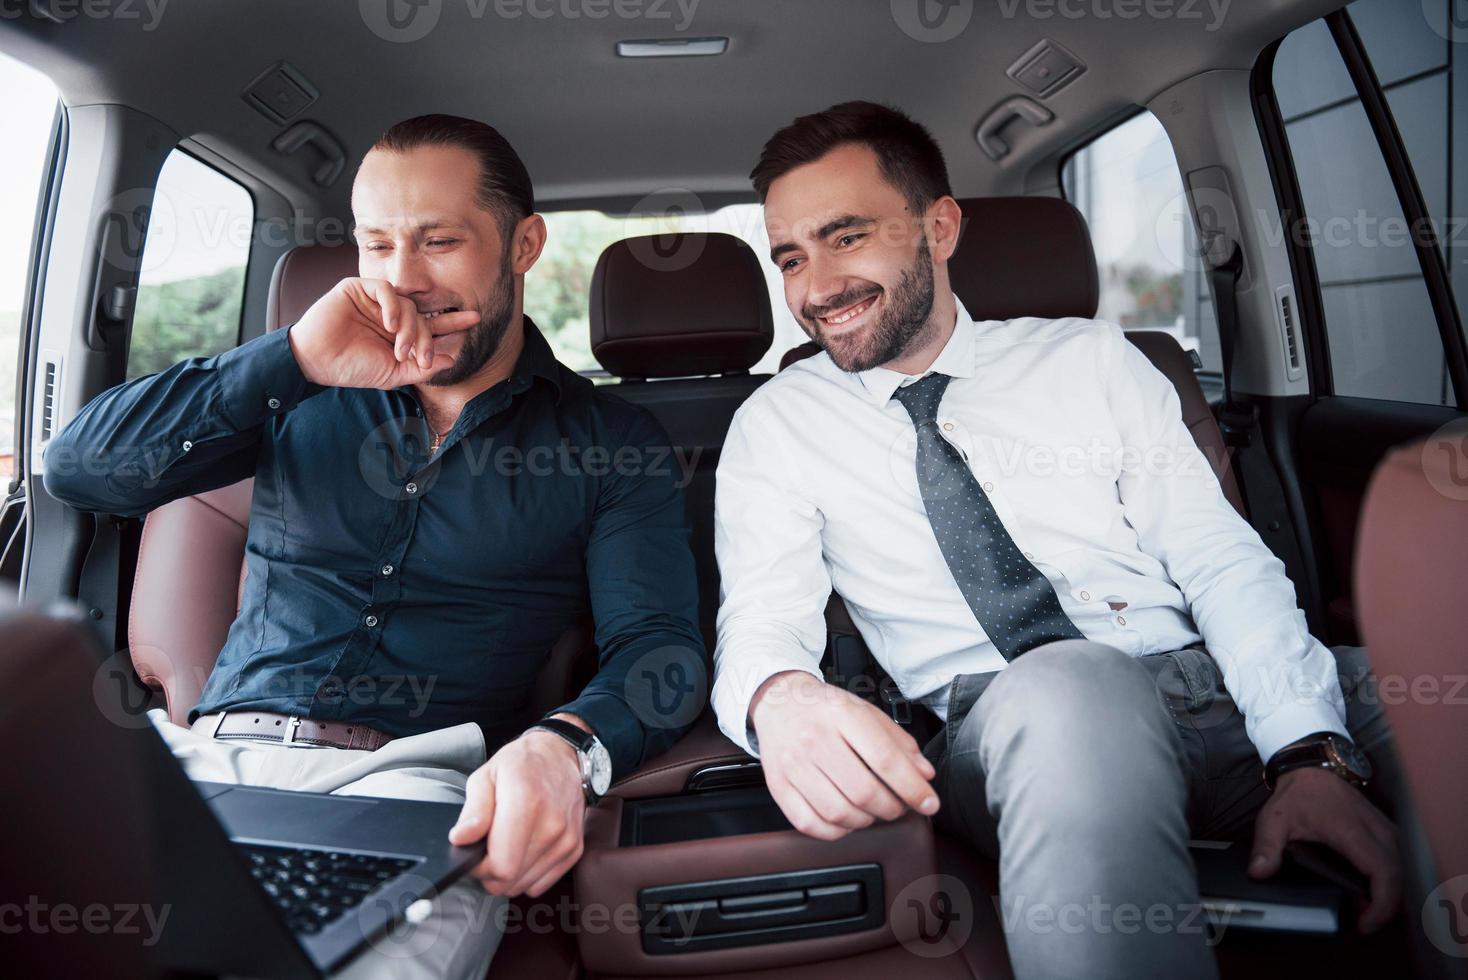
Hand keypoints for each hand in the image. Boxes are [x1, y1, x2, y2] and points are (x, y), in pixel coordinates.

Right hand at [287, 277, 480, 388]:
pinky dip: (392, 305)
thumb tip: (451, 359)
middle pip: (422, 316)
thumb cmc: (353, 368)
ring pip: (406, 304)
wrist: (318, 361)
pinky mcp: (358, 288)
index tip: (476, 319)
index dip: (453, 322)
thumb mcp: (393, 374)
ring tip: (400, 346)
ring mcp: (374, 301)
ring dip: (409, 327)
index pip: (431, 325)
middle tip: (421, 356)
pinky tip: (389, 323)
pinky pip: (385, 289)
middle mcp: (390, 315)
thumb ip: (421, 368)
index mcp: (399, 333)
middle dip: (426, 337)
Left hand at [448, 728, 586, 897]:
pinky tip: (524, 849)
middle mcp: (551, 825)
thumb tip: (460, 839)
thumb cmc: (522, 764)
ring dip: (509, 874)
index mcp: (526, 803)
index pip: (501, 866)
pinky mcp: (574, 848)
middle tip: (487, 848)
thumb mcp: (486, 776)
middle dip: (491, 873)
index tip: (475, 853)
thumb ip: (473, 810)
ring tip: (507, 845)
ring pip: (525, 886)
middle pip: (510, 880)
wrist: (561, 756)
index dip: (479, 868)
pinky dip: (528, 873)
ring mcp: (566, 839)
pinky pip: (541, 883)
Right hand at [750, 670, 938, 840]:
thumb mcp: (867, 712)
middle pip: (863, 791)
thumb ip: (899, 742)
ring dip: (865, 821)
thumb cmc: (826, 709)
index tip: (929, 803)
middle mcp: (814, 738)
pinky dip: (835, 831)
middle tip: (898, 806)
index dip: (913, 788)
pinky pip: (810, 824)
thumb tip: (924, 774)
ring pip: (838, 812)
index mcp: (843, 715)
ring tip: (872, 811)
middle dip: (891, 808)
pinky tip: (845, 819)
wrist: (780, 702)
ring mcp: (793, 764)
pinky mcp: (777, 786)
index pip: (885, 759)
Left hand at [1249, 767, 1400, 931]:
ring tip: (1362, 909)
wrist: (1311, 767)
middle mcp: (1378, 831)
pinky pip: (1400, 863)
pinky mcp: (1389, 832)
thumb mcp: (1273, 820)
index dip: (1382, 904)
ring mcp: (1387, 831)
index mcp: (1352, 831)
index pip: (1384, 873)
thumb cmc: (1296, 795)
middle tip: (1361, 923)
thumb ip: (1266, 847)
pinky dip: (1391, 882)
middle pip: (1401, 878)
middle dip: (1387, 908)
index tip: (1365, 924)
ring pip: (1405, 871)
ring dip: (1390, 896)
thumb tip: (1260, 873)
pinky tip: (1368, 893)